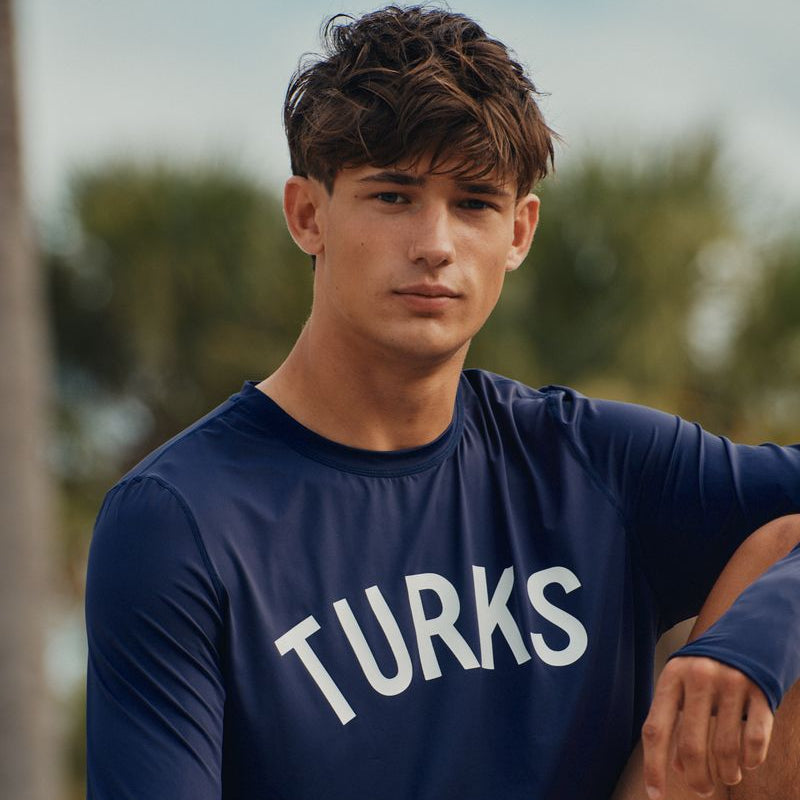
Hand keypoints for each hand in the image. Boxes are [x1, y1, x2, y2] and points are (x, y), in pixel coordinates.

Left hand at [641, 656, 773, 798]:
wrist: (746, 636)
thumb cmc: (705, 670)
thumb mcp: (681, 687)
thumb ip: (674, 722)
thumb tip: (678, 769)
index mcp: (671, 677)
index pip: (655, 729)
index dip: (654, 767)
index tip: (656, 796)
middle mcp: (698, 677)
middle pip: (691, 746)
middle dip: (696, 778)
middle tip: (701, 789)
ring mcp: (731, 683)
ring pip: (725, 749)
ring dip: (726, 774)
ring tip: (726, 776)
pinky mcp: (760, 691)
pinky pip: (755, 740)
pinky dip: (751, 760)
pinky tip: (747, 762)